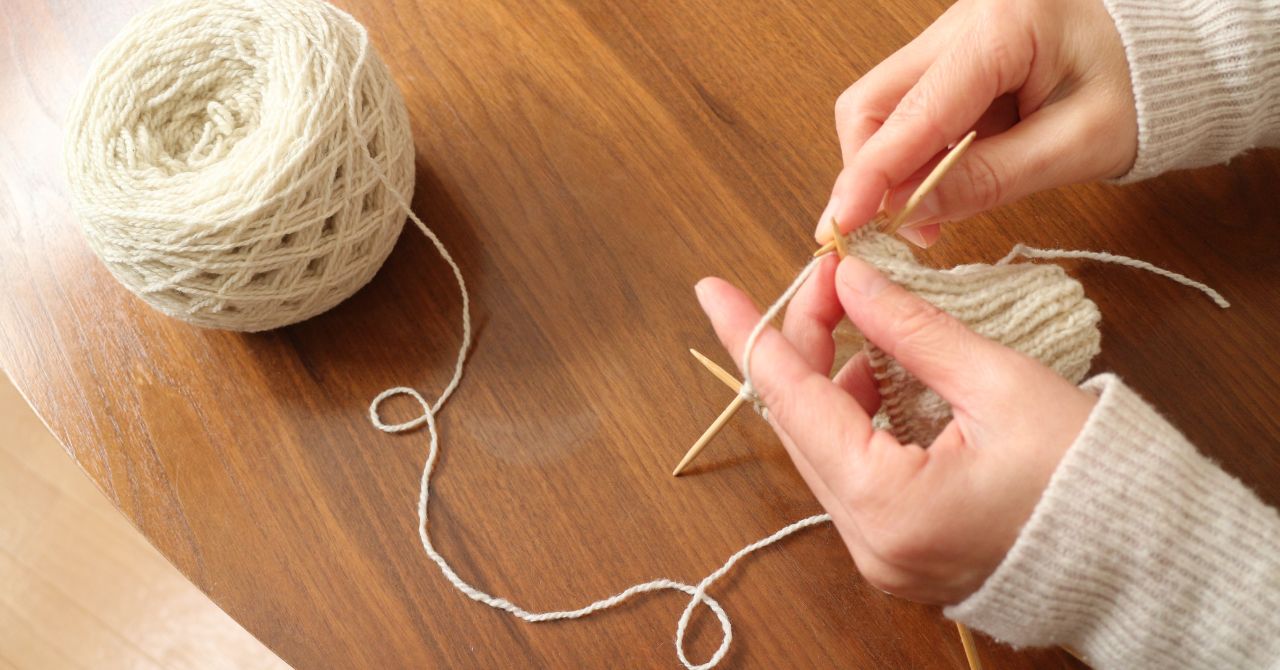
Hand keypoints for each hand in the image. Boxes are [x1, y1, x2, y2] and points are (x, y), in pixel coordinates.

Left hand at [695, 255, 1096, 602]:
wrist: (1143, 560)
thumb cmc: (1089, 476)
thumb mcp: (999, 383)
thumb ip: (910, 328)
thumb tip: (850, 278)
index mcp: (886, 504)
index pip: (792, 401)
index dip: (752, 335)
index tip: (714, 290)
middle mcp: (868, 541)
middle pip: (801, 424)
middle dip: (802, 343)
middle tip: (824, 278)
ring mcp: (881, 554)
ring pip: (824, 448)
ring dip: (831, 378)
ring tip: (860, 316)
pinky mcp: (899, 551)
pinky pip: (853, 474)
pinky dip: (858, 418)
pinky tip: (880, 375)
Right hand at [818, 0, 1135, 247]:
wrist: (1174, 58)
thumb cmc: (1144, 90)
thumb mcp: (1077, 145)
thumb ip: (989, 179)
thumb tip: (910, 215)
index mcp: (1002, 25)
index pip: (912, 111)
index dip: (868, 174)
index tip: (840, 224)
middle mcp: (963, 21)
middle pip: (871, 101)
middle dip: (868, 171)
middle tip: (895, 230)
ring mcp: (952, 38)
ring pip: (881, 108)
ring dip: (889, 169)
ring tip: (926, 218)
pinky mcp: (953, 61)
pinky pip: (908, 113)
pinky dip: (911, 159)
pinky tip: (939, 191)